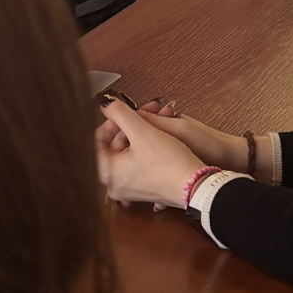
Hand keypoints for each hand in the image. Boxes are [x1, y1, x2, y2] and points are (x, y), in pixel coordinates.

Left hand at [96, 100, 242, 209]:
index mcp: (105, 173)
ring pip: (128, 153)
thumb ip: (120, 113)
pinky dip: (147, 148)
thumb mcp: (143, 131)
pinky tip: (161, 138)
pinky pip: (138, 163)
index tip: (125, 114)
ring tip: (159, 120)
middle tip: (147, 112)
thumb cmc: (169, 164)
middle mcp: (113, 185)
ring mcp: (128, 189)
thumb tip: (105, 102)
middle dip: (132, 125)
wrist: (196, 187)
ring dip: (142, 134)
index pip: (95, 140)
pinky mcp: (144, 190)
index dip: (112, 122)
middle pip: (114, 146)